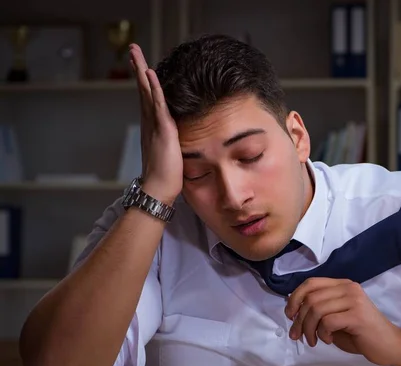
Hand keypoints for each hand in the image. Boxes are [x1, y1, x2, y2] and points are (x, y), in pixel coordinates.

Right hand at [129, 43, 181, 204]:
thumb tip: (176, 141)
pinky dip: (154, 88)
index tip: (142, 66)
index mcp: (152, 128)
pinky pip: (158, 105)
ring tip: (135, 52)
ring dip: (141, 71)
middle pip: (142, 90)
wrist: (159, 190)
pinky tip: (150, 73)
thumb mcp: (170, 154)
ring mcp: (154, 126)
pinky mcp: (162, 130)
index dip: (145, 81)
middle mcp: (149, 123)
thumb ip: (171, 143)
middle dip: (138, 68)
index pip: (148, 99)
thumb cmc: (166, 177)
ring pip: (146, 92)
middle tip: (132, 49)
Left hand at [284, 278, 400, 365]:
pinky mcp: (357, 315)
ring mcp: (354, 300)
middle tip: (297, 336)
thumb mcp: (336, 318)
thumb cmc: (362, 334)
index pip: (311, 283)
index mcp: (343, 285)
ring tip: (313, 340)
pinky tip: (327, 340)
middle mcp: (348, 288)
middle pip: (310, 298)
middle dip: (299, 319)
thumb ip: (320, 311)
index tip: (290, 315)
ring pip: (316, 309)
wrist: (390, 345)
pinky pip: (327, 321)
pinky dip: (322, 333)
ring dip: (308, 328)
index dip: (295, 298)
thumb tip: (294, 311)